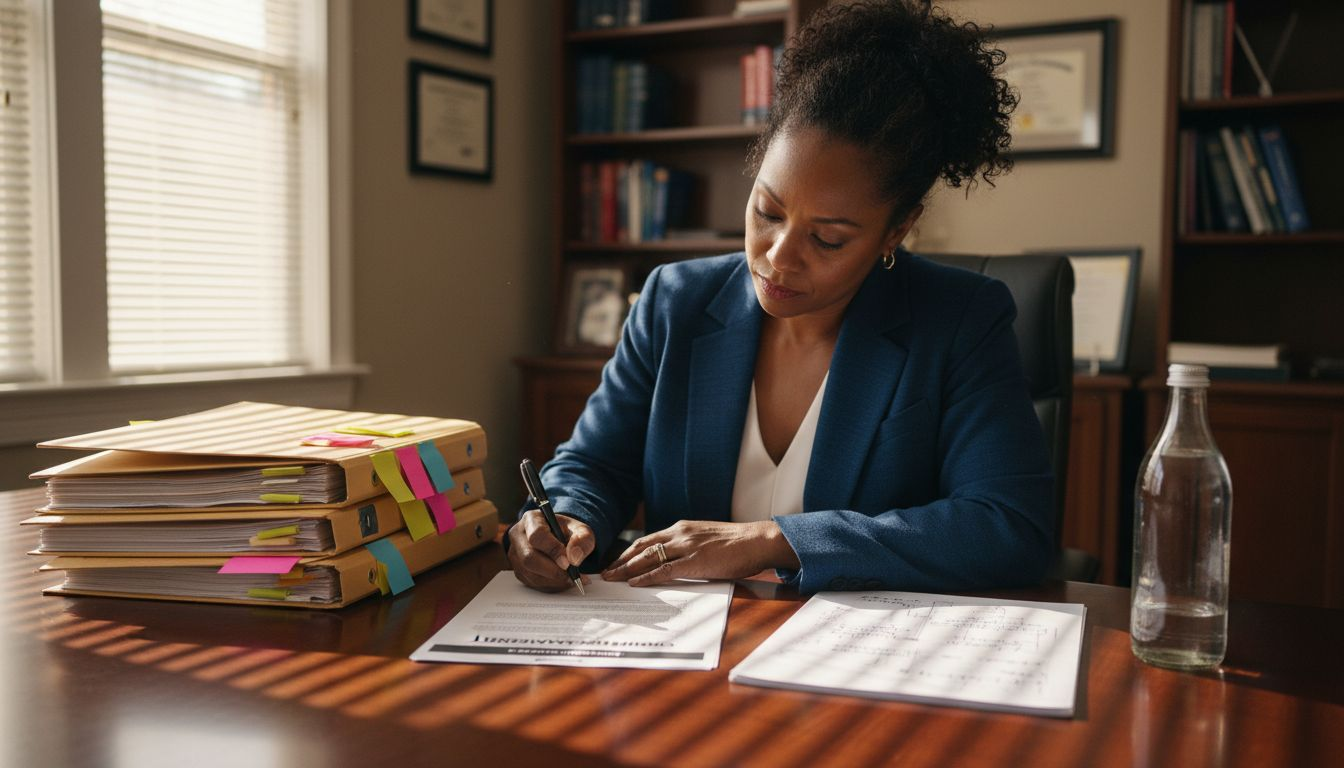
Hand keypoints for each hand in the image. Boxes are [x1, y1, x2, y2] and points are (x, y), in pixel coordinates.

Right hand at [507, 510, 594, 592]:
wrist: (558, 538)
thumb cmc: (566, 532)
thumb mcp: (581, 530)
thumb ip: (583, 540)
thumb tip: (574, 558)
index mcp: (532, 519)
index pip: (537, 535)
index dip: (552, 550)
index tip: (568, 562)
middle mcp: (518, 536)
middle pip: (529, 558)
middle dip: (553, 570)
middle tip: (572, 576)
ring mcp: (515, 554)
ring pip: (530, 573)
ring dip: (553, 581)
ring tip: (572, 579)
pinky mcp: (518, 570)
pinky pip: (532, 583)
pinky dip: (550, 586)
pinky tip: (563, 581)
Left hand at [601, 520, 799, 586]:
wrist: (757, 540)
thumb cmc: (736, 544)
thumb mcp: (705, 539)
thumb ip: (688, 547)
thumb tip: (674, 560)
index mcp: (682, 528)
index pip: (648, 540)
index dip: (629, 552)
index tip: (616, 562)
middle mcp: (680, 533)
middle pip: (641, 547)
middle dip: (621, 561)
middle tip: (605, 572)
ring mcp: (686, 546)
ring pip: (648, 557)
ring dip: (627, 569)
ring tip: (612, 579)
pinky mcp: (695, 561)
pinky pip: (664, 570)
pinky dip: (647, 577)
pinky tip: (634, 583)